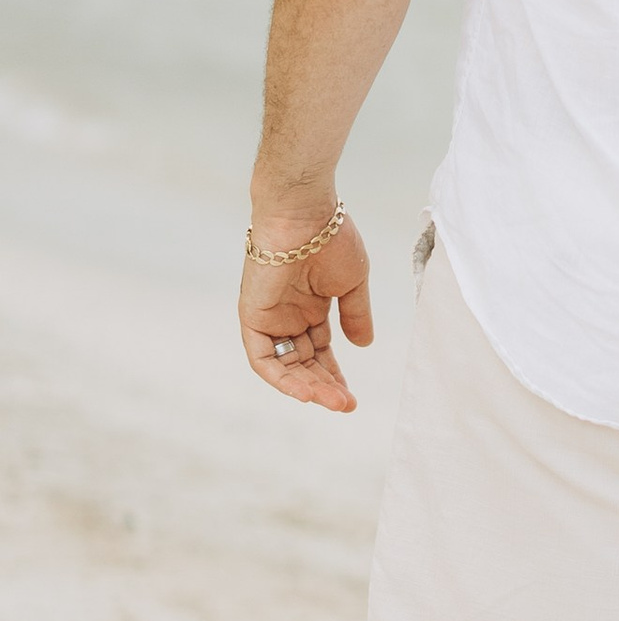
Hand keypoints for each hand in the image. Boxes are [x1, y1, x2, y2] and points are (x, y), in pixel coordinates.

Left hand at [238, 203, 373, 412]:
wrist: (306, 215)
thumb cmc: (331, 239)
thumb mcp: (352, 283)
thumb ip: (355, 315)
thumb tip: (363, 345)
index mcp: (310, 307)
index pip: (319, 351)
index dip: (334, 374)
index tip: (351, 396)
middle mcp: (288, 316)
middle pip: (303, 363)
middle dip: (324, 386)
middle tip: (346, 405)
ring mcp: (270, 317)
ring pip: (284, 365)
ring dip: (306, 387)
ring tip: (332, 401)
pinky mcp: (252, 316)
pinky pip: (262, 357)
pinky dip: (280, 377)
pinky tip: (304, 392)